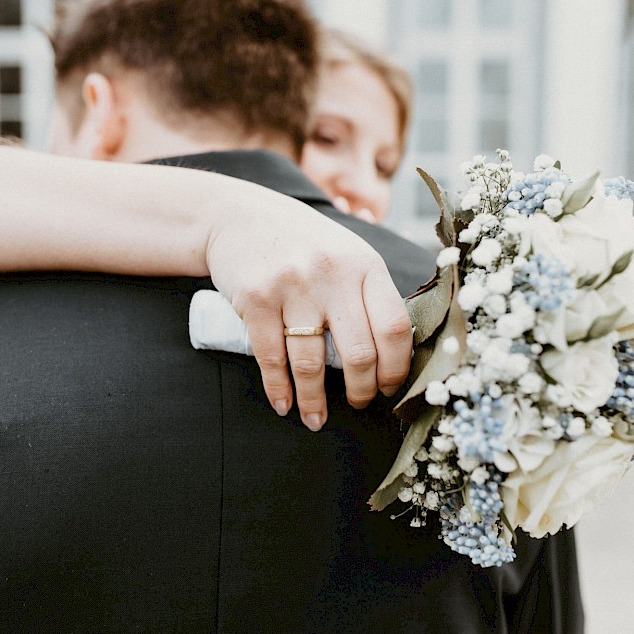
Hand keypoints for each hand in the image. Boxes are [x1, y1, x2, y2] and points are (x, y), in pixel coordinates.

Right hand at [204, 190, 411, 430]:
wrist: (237, 215)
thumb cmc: (300, 242)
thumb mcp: (346, 253)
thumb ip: (368, 293)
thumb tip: (394, 352)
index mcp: (364, 265)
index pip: (394, 327)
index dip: (396, 367)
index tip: (390, 386)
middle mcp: (332, 273)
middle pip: (359, 352)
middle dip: (361, 390)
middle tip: (358, 402)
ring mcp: (293, 286)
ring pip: (312, 363)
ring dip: (315, 401)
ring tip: (316, 418)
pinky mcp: (256, 299)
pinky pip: (272, 358)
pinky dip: (279, 389)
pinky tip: (285, 403)